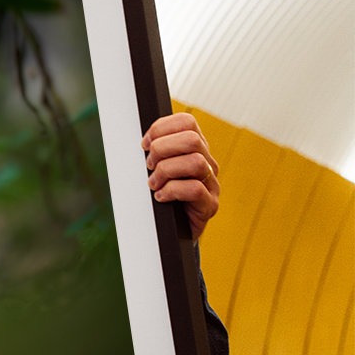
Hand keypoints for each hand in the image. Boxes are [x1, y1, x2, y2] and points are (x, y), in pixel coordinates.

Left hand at [142, 113, 219, 240]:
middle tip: (149, 166)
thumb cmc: (163, 197)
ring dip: (166, 171)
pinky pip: (195, 189)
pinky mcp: (210, 205)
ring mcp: (212, 184)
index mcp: (195, 149)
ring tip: (153, 184)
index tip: (145, 144)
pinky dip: (171, 191)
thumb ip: (155, 152)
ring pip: (195, 162)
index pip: (187, 122)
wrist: (173, 232)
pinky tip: (160, 197)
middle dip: (162, 149)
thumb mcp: (157, 169)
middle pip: (192, 139)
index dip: (161, 128)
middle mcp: (208, 163)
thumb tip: (142, 142)